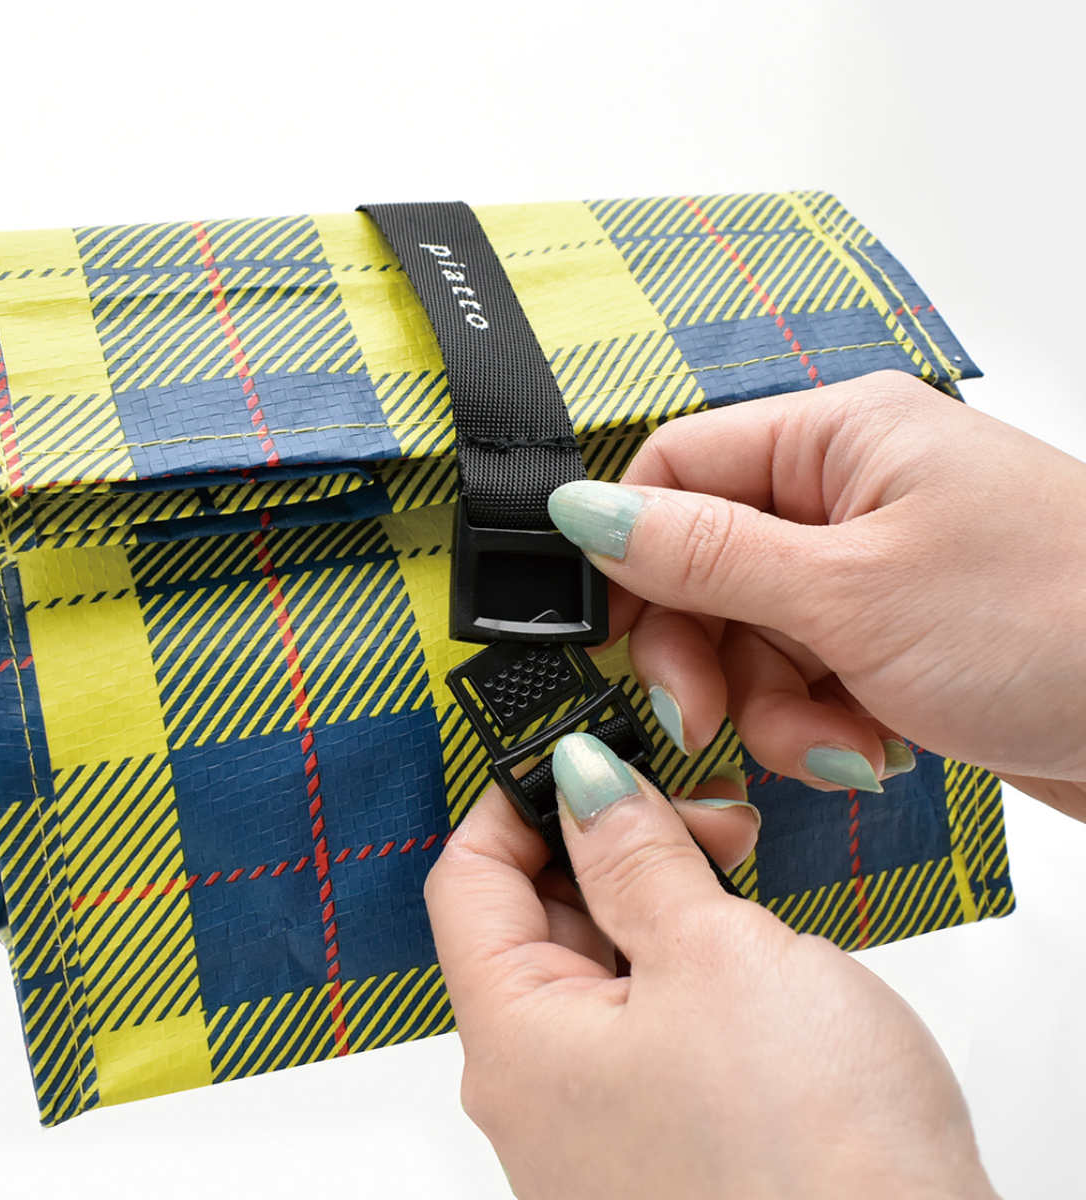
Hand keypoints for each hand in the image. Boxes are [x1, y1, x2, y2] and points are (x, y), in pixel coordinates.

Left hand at [425, 734, 997, 1199]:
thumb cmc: (811, 1155)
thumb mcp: (716, 956)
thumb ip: (636, 854)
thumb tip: (582, 779)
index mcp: (514, 1042)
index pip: (467, 881)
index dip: (516, 802)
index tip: (582, 756)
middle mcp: (536, 1094)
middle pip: (533, 921)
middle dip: (607, 844)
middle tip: (698, 811)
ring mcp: (596, 1125)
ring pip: (597, 967)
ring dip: (655, 898)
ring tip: (737, 868)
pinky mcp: (659, 1140)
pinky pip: (642, 1022)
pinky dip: (680, 963)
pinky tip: (743, 943)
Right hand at [547, 371, 1085, 814]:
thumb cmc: (1061, 621)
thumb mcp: (849, 592)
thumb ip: (702, 554)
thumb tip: (584, 512)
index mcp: (836, 440)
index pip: (674, 467)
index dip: (631, 552)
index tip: (623, 634)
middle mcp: (848, 495)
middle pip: (703, 565)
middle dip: (706, 654)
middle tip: (710, 715)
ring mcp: (872, 571)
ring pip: (748, 638)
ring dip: (769, 708)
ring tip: (837, 742)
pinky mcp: (893, 638)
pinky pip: (802, 679)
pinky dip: (818, 728)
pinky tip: (871, 749)